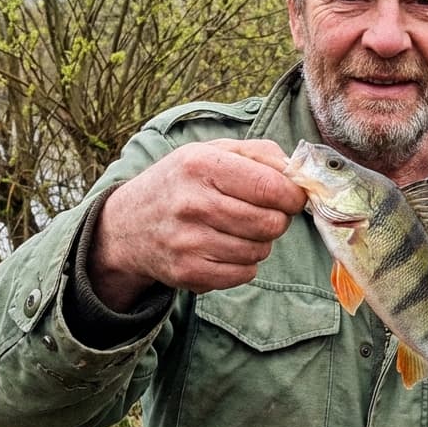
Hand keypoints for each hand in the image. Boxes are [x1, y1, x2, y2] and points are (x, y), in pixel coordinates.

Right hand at [88, 139, 307, 309]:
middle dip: (277, 219)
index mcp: (201, 164)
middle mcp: (192, 202)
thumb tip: (299, 175)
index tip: (291, 196)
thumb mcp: (212, 152)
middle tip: (263, 213)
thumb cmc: (182, 182)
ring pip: (259, 251)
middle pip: (270, 223)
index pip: (271, 187)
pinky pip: (244, 274)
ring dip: (259, 242)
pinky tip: (226, 249)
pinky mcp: (187, 272)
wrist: (128, 224)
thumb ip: (260, 154)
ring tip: (238, 229)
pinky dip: (244, 264)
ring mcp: (188, 241)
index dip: (292, 195)